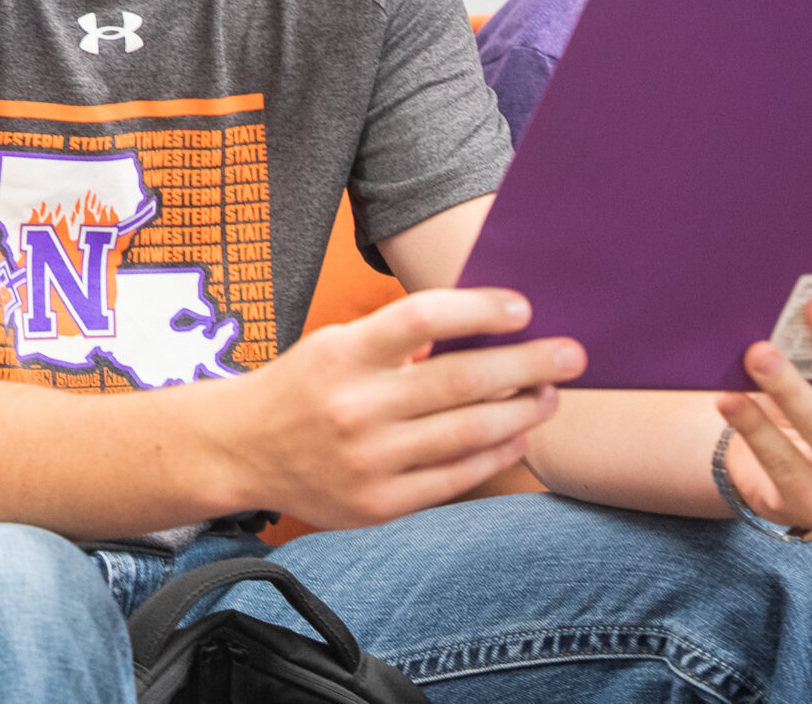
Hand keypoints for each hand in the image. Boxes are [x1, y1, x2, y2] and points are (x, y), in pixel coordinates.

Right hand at [210, 286, 582, 527]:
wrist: (239, 450)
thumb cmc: (300, 387)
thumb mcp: (334, 345)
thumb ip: (396, 341)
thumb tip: (481, 331)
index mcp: (341, 353)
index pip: (422, 318)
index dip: (478, 309)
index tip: (522, 307)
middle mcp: (355, 406)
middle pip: (460, 379)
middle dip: (527, 364)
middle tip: (571, 354)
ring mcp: (368, 459)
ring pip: (468, 432)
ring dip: (522, 411)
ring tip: (550, 395)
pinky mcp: (378, 503)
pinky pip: (455, 477)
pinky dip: (495, 454)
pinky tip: (517, 436)